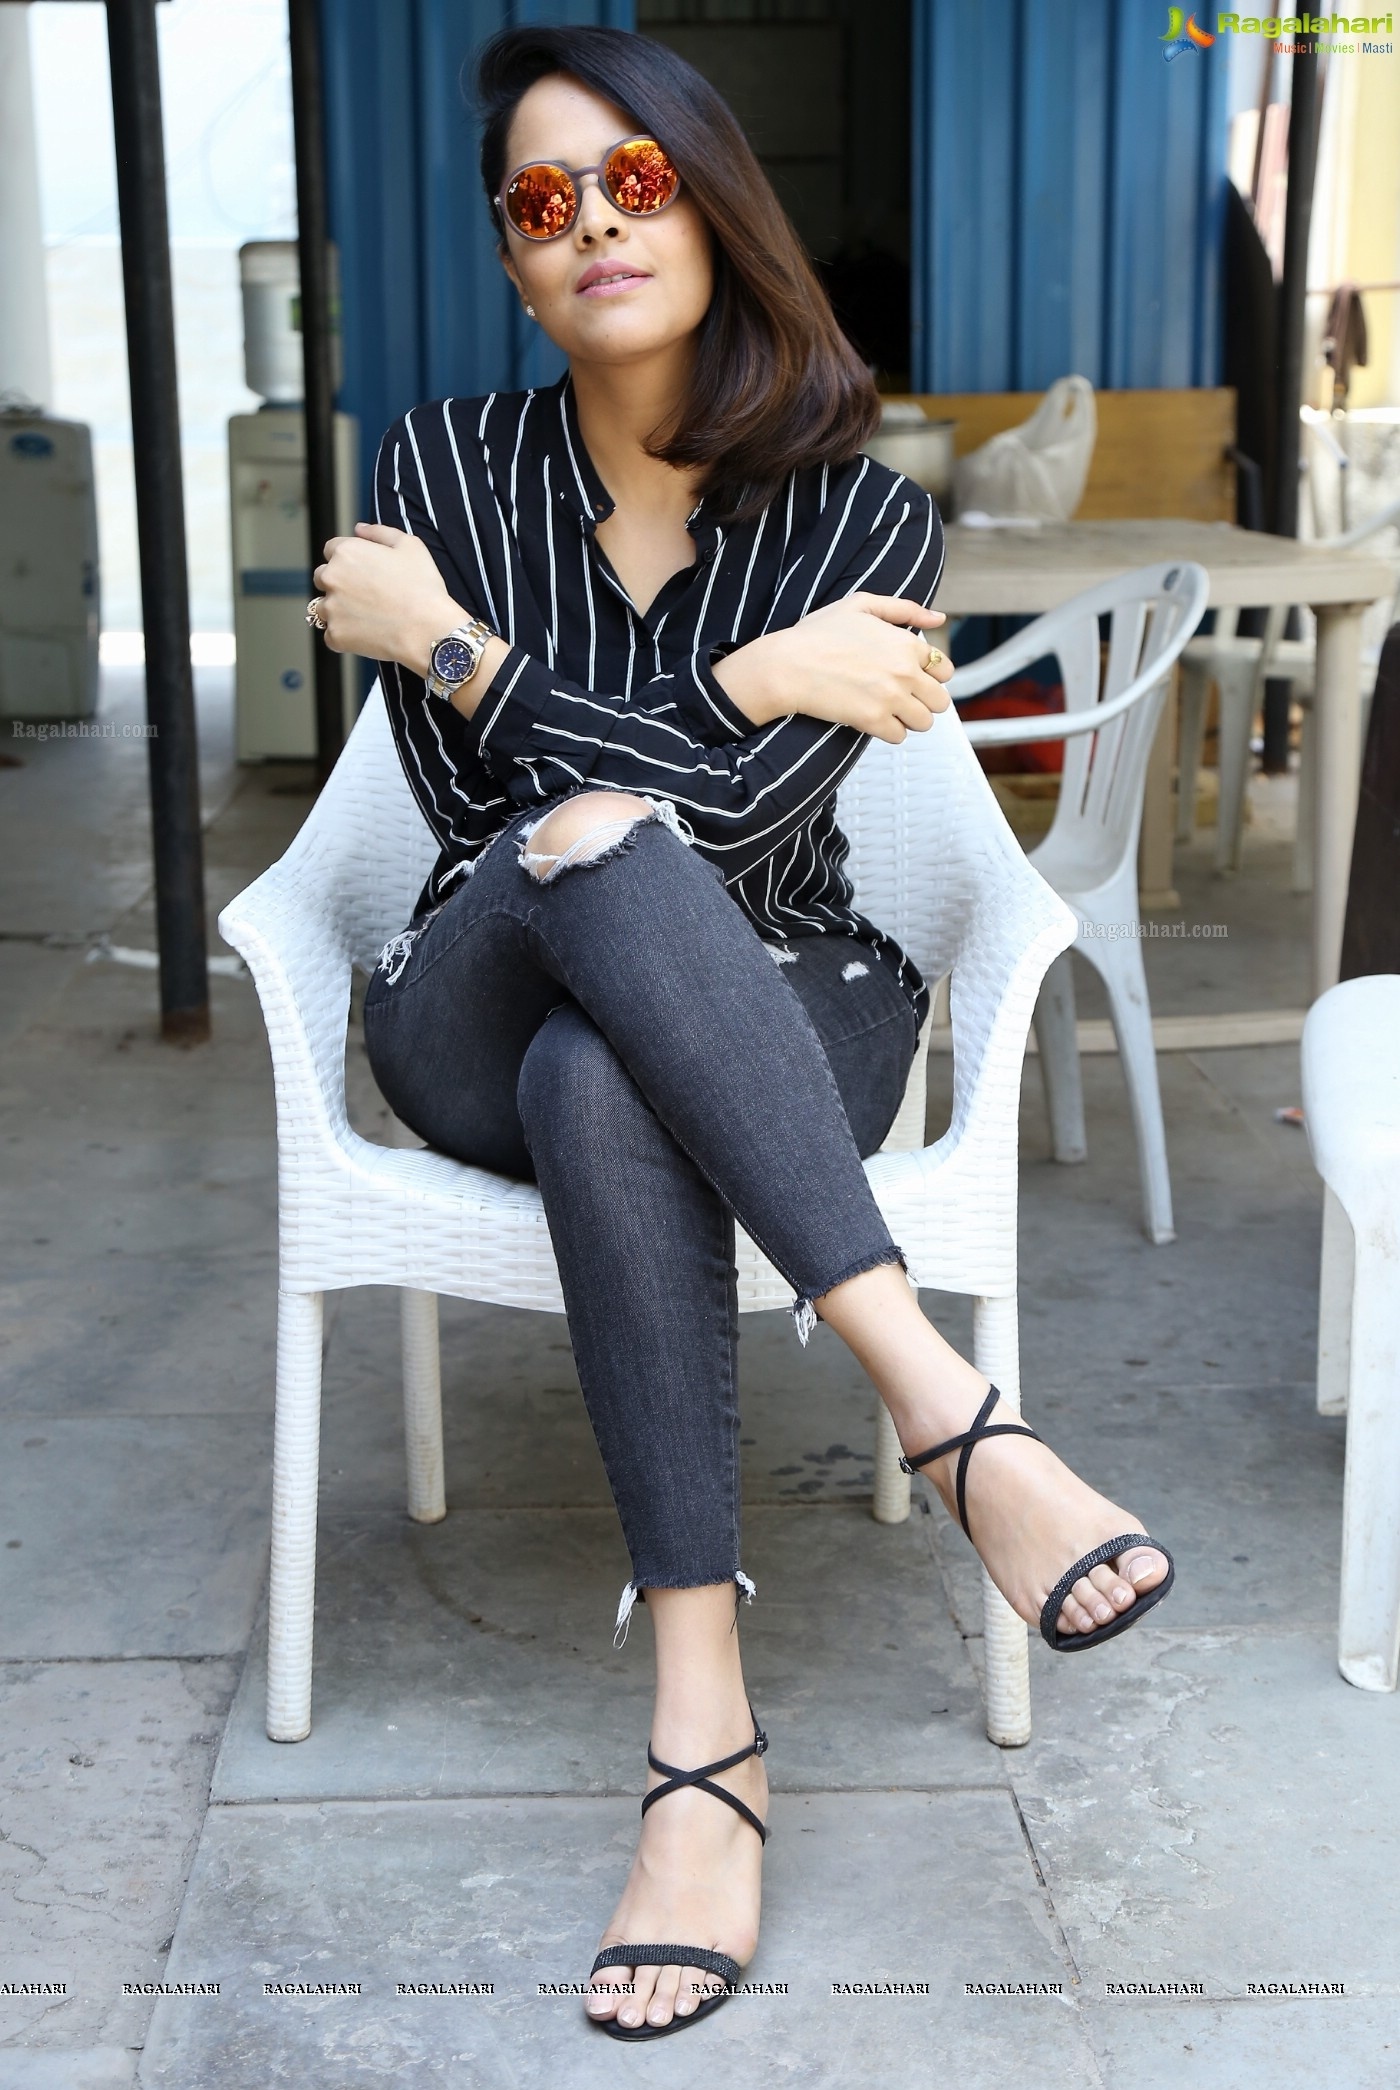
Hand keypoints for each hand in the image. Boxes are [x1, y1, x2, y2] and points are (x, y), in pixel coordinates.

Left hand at [311, 522, 463, 672]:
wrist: (427, 630)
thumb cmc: (422, 588)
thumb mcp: (410, 545)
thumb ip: (379, 532)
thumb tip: (359, 529)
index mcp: (346, 552)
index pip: (331, 550)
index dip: (349, 560)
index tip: (363, 572)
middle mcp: (332, 577)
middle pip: (323, 577)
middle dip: (339, 584)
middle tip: (367, 596)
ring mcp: (331, 608)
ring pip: (324, 607)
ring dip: (339, 610)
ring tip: (368, 617)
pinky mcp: (335, 635)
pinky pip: (332, 635)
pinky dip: (345, 636)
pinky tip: (368, 633)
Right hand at [710, 596, 953, 740]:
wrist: (787, 666)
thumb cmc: (817, 635)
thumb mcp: (862, 604)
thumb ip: (905, 609)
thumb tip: (939, 619)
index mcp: (907, 644)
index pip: (944, 670)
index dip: (931, 676)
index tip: (914, 678)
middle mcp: (905, 672)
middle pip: (940, 701)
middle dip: (924, 701)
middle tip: (902, 698)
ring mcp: (891, 698)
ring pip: (924, 722)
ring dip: (909, 719)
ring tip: (889, 710)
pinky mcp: (874, 721)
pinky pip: (899, 736)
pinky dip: (889, 731)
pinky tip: (873, 719)